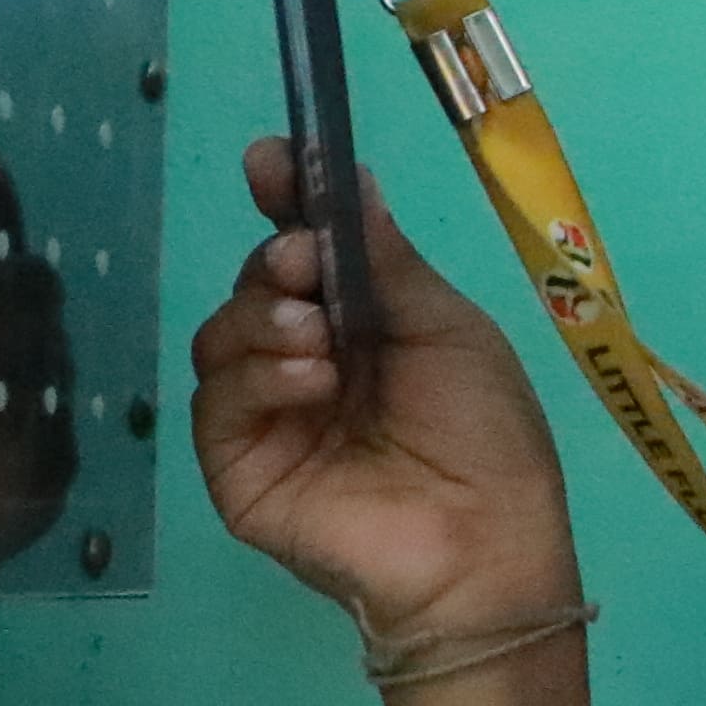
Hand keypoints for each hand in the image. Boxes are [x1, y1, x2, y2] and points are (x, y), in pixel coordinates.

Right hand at [186, 132, 583, 646]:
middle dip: (274, 261)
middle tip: (303, 260)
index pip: (302, 253)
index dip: (282, 202)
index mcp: (364, 326)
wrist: (485, 545)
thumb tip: (347, 176)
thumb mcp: (448, 330)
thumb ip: (388, 261)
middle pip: (257, 286)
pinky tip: (309, 380)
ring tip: (315, 333)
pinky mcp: (240, 468)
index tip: (272, 161)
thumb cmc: (487, 437)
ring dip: (262, 317)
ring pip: (222, 337)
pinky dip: (258, 377)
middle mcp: (308, 363)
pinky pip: (218, 403)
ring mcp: (269, 417)